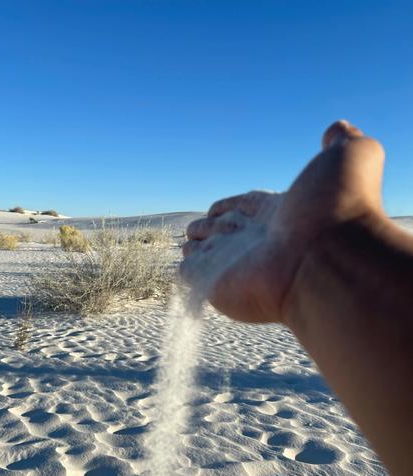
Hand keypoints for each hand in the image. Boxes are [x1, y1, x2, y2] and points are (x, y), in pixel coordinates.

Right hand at [181, 121, 385, 322]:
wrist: (327, 258)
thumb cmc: (339, 209)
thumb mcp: (351, 156)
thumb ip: (343, 141)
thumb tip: (336, 129)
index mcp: (279, 212)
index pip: (247, 206)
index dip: (233, 204)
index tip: (218, 205)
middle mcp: (258, 239)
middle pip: (226, 230)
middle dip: (211, 226)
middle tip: (198, 226)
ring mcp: (236, 264)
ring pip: (208, 252)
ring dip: (197, 246)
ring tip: (188, 241)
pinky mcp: (215, 285)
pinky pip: (193, 276)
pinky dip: (187, 270)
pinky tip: (184, 264)